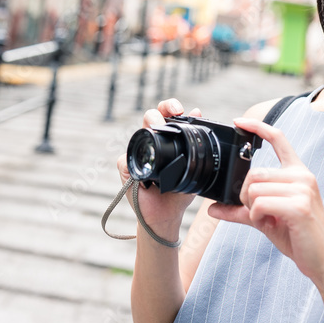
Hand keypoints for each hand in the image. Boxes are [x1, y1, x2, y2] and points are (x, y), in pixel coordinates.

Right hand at [115, 99, 203, 236]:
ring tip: (156, 130)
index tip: (179, 109)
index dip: (169, 107)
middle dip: (158, 112)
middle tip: (169, 115)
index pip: (165, 114)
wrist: (167, 215)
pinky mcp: (127, 169)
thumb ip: (194, 143)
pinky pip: (124, 160)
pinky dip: (131, 161)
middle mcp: (151, 142)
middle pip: (150, 117)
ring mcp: (138, 154)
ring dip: (147, 128)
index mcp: (167, 138)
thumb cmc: (178, 189)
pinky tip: (144, 167)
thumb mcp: (192, 167)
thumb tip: (199, 112)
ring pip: (137, 133)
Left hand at [207, 118, 323, 287]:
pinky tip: (269, 225)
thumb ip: (241, 210)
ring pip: (254, 189)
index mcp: (298, 173)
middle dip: (246, 197)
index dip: (258, 127)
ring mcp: (302, 190)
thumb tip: (213, 209)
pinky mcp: (298, 206)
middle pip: (254, 174)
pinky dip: (256, 217)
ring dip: (252, 209)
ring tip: (269, 221)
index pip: (279, 139)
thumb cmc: (299, 238)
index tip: (239, 121)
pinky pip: (259, 204)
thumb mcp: (267, 219)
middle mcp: (302, 176)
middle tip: (260, 214)